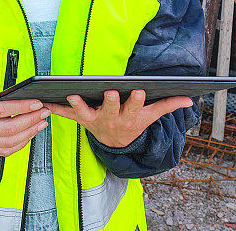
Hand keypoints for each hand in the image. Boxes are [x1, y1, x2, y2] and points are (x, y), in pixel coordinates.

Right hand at [0, 80, 49, 156]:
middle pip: (10, 128)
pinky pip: (6, 150)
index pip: (3, 110)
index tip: (36, 102)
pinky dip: (21, 144)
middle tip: (44, 111)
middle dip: (31, 120)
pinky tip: (29, 134)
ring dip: (30, 133)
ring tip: (42, 123)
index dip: (22, 106)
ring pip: (10, 142)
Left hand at [44, 90, 192, 148]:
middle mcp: (112, 120)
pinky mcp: (80, 120)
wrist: (116, 145)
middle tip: (110, 92)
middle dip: (110, 101)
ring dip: (78, 105)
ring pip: (85, 113)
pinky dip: (55, 109)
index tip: (139, 90)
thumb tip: (190, 99)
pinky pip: (66, 115)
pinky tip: (45, 101)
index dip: (137, 100)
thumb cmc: (134, 123)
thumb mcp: (151, 116)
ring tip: (72, 95)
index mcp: (130, 117)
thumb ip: (169, 105)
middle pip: (111, 109)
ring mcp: (94, 121)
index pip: (135, 107)